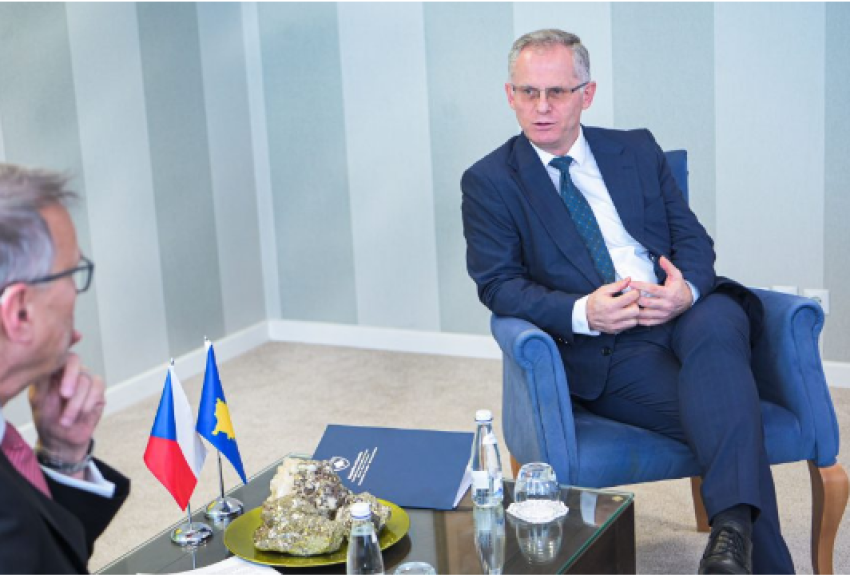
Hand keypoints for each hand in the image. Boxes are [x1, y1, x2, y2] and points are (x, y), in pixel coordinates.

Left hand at [28, 351, 105, 465]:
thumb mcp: (38, 401)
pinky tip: (81, 414)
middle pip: (75, 361)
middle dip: (70, 378)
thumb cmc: (47, 420)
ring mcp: (85, 379)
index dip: (64, 350)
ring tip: (66, 420)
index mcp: (52, 371)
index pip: (58, 354)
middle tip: (65, 395)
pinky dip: (88, 403)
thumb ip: (41, 381)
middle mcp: (69, 372)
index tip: (66, 357)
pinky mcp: (98, 390)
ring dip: (76, 403)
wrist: (63, 439)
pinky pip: (98, 388)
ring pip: (85, 380)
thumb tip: (43, 364)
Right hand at [587, 277, 640, 333]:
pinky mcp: (616, 330)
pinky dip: (630, 320)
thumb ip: (617, 285)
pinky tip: (625, 315)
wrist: (585, 316)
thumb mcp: (603, 290)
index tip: (633, 291)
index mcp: (611, 305)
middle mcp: (614, 316)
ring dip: (634, 313)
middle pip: (635, 310)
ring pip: (635, 320)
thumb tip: (629, 279)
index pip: (632, 297)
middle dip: (636, 304)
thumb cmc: (595, 301)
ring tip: (628, 308)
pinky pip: (630, 326)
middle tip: (631, 301)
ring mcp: (615, 325)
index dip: (635, 292)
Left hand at [629, 256, 692, 325]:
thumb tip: (661, 258)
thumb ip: (668, 266)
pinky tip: (631, 314)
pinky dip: (639, 320)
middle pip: (646, 303)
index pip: (652, 289)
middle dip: (635, 298)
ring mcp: (663, 314)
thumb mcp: (676, 275)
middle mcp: (666, 305)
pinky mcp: (662, 321)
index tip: (630, 283)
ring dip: (634, 310)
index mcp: (669, 293)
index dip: (640, 286)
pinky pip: (648, 322)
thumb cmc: (679, 286)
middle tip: (625, 294)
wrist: (688, 301)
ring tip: (626, 304)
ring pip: (645, 314)